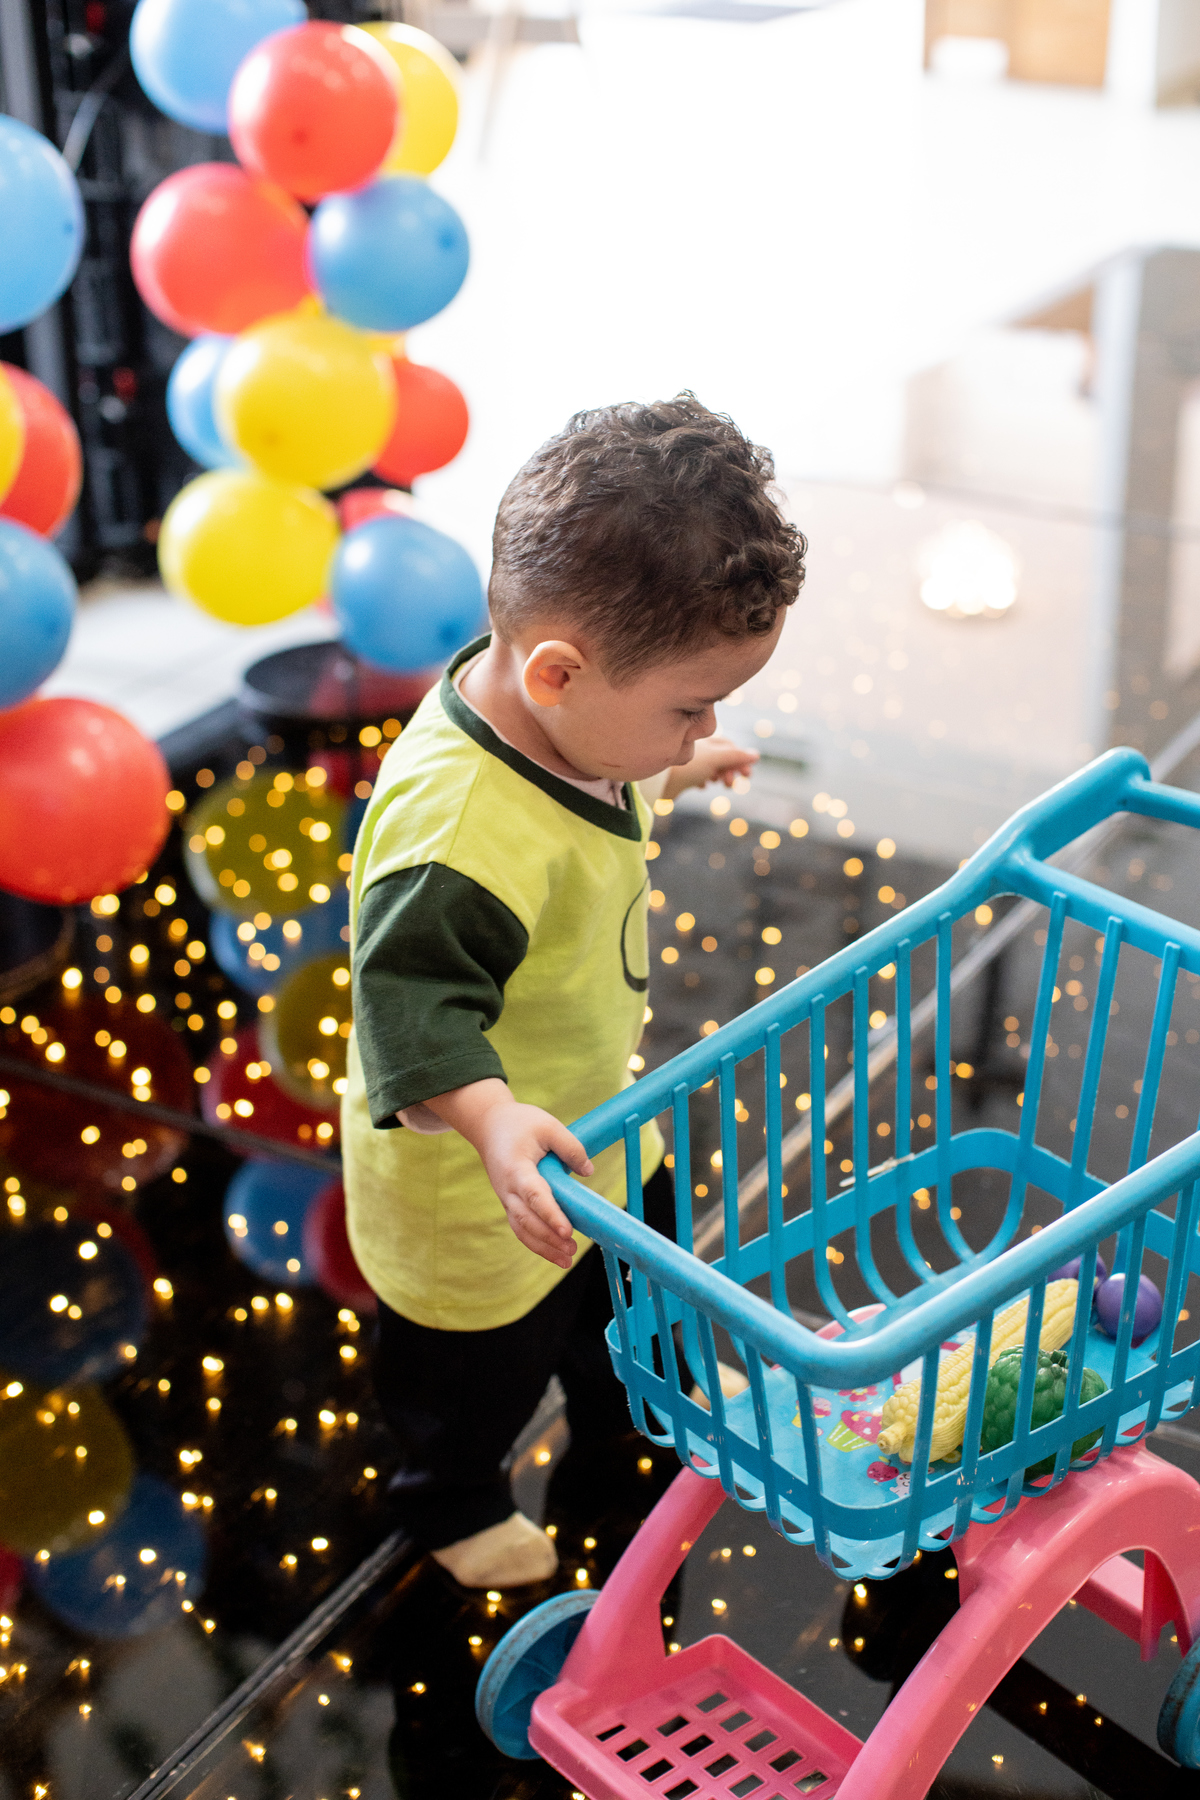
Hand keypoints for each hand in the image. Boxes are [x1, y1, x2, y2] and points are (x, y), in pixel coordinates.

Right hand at [421, 1078, 593, 1268]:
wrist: (488, 1125)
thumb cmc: (520, 1123)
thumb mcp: (548, 1125)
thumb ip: (570, 1147)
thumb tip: (589, 1172)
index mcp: (516, 1168)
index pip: (534, 1195)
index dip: (550, 1214)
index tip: (566, 1230)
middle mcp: (507, 1188)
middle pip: (526, 1220)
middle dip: (549, 1238)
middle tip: (572, 1249)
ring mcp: (506, 1198)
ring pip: (521, 1229)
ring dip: (543, 1247)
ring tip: (567, 1260)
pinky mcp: (510, 1203)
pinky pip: (520, 1228)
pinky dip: (536, 1243)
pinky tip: (554, 1254)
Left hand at [663, 734, 758, 799]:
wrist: (657, 782)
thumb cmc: (686, 766)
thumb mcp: (715, 760)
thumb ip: (735, 757)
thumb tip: (757, 756)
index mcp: (706, 739)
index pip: (730, 747)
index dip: (741, 760)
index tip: (747, 776)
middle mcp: (697, 747)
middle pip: (721, 757)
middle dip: (731, 769)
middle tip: (733, 785)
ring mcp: (688, 760)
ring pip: (710, 767)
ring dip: (719, 775)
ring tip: (721, 785)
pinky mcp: (679, 774)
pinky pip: (696, 775)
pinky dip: (704, 780)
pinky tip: (702, 787)